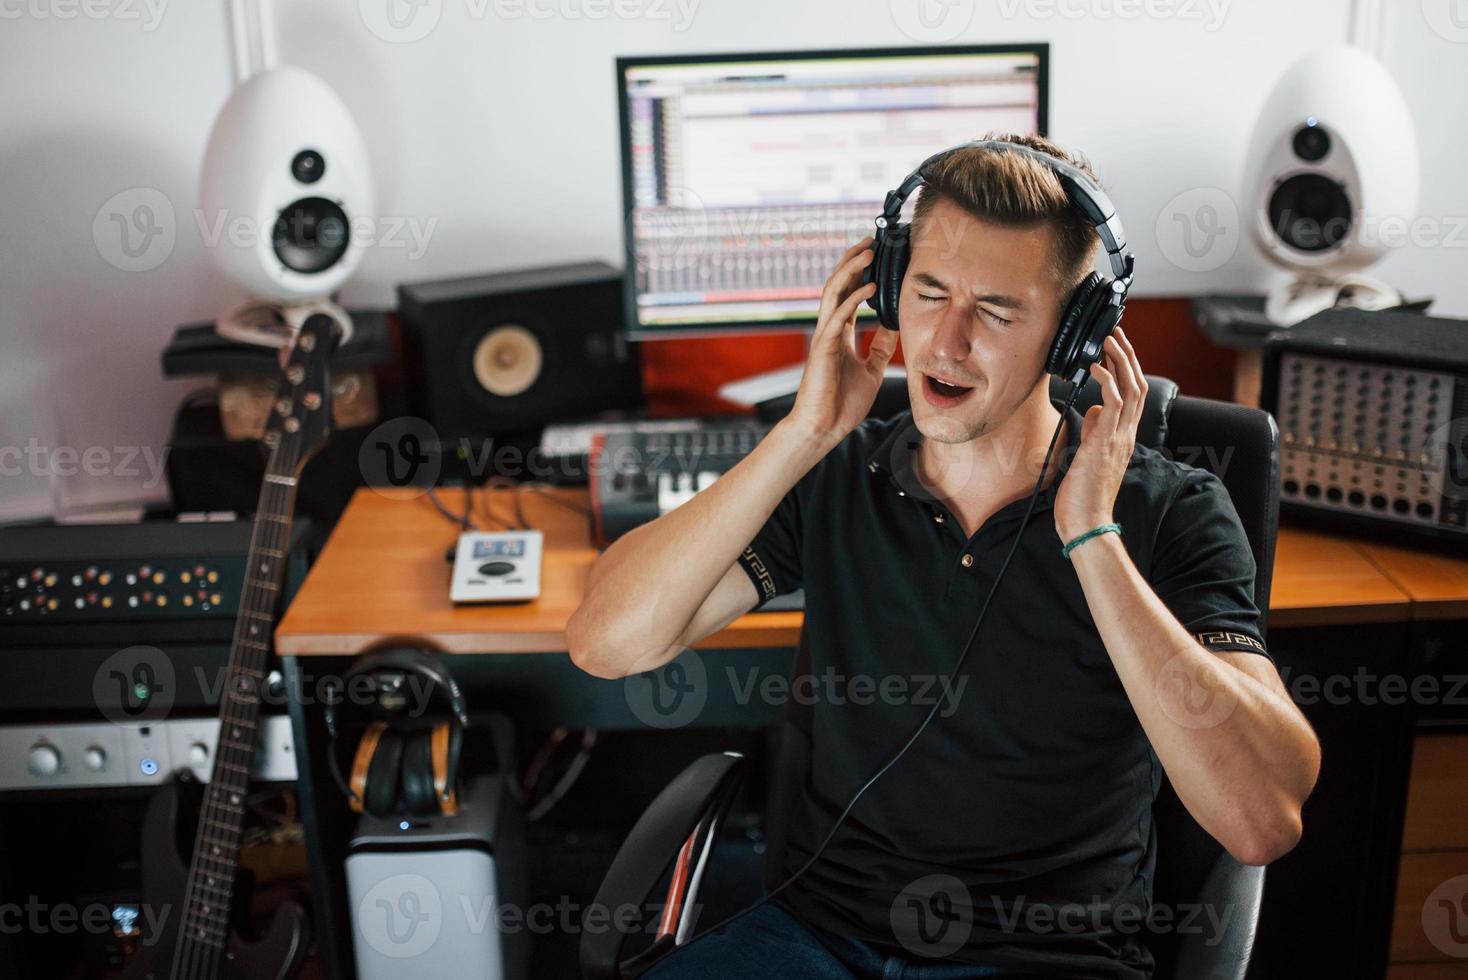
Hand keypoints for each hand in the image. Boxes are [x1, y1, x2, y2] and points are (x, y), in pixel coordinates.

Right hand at [783, 238, 898, 446]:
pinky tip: (869, 288)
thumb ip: (879, 349)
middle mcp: (830, 330)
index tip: (876, 254)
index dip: (859, 273)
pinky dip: (853, 300)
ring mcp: (824, 337)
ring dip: (850, 270)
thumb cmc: (842, 404)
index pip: (847, 294)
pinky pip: (838, 317)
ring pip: (833, 293)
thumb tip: (893, 329)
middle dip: (853, 261)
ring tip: (868, 251)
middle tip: (871, 240)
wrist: (824, 428)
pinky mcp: (823, 349)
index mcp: (840, 334)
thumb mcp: (871, 371)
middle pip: (838, 285)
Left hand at [1054, 327, 1146, 543]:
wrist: (1086, 523)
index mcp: (1123, 437)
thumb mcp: (1087, 454)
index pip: (1133, 395)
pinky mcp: (1106, 441)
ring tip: (1107, 338)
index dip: (1126, 368)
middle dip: (1127, 355)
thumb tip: (1094, 408)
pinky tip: (1095, 364)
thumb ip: (1095, 430)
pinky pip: (1115, 401)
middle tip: (1114, 332)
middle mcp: (1126, 434)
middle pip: (1138, 384)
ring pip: (1132, 387)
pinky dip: (1107, 378)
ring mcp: (1119, 437)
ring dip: (1120, 359)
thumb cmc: (1083, 495)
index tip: (1114, 348)